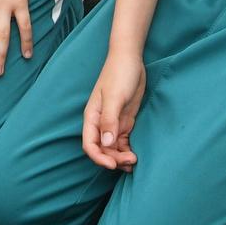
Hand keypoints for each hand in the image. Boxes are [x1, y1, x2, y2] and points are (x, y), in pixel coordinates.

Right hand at [81, 48, 144, 170]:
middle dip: (114, 159)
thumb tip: (106, 144)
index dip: (99, 158)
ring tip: (134, 161)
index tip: (112, 165)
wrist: (130, 59)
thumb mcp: (115, 97)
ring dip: (121, 157)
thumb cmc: (119, 74)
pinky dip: (127, 150)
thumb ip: (110, 120)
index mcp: (92, 117)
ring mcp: (113, 123)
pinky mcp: (125, 121)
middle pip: (103, 149)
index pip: (90, 144)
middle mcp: (101, 123)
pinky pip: (123, 142)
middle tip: (131, 161)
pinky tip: (135, 155)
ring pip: (113, 148)